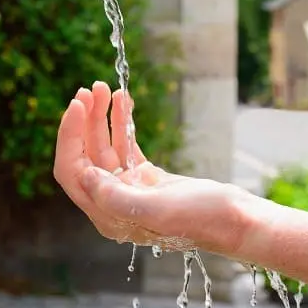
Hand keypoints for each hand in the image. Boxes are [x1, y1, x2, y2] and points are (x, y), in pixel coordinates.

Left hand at [53, 82, 254, 254]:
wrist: (237, 220)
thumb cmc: (203, 218)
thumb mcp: (159, 209)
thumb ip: (117, 198)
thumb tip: (86, 177)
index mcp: (109, 216)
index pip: (73, 171)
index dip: (69, 136)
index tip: (77, 104)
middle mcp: (114, 204)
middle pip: (86, 155)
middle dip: (85, 120)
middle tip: (91, 88)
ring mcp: (132, 189)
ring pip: (106, 147)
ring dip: (103, 117)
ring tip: (104, 87)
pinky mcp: (149, 178)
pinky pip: (127, 146)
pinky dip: (122, 123)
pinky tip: (122, 101)